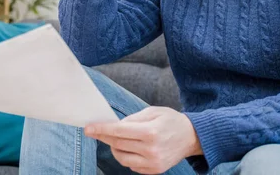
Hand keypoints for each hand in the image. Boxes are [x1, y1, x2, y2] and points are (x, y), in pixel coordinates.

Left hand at [84, 107, 202, 173]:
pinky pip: (131, 165)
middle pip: (118, 144)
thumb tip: (115, 125)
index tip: (88, 128)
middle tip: (95, 130)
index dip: (101, 129)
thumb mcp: (153, 111)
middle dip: (104, 136)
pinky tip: (129, 147)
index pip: (119, 131)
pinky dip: (126, 156)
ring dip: (114, 147)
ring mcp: (152, 162)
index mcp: (150, 132)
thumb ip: (133, 118)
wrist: (191, 137)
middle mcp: (151, 149)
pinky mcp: (153, 171)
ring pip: (121, 157)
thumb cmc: (171, 121)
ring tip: (117, 139)